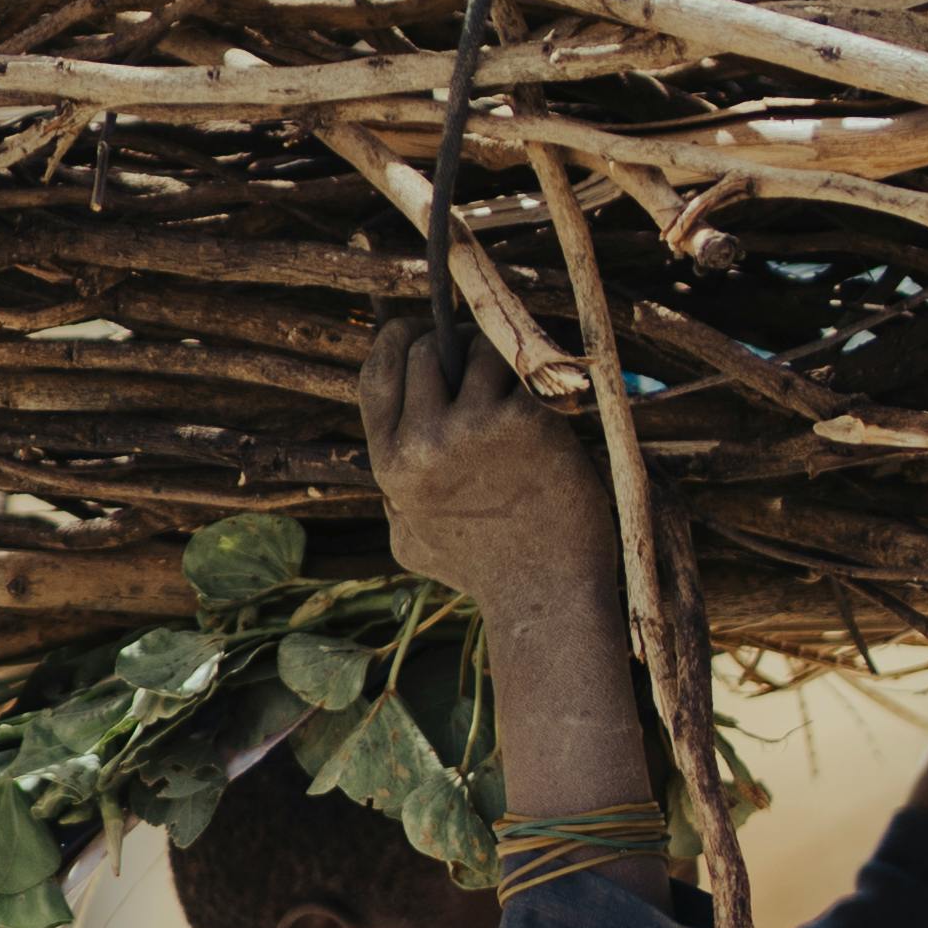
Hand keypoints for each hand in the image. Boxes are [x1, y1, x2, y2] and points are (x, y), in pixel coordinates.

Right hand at [357, 316, 615, 608]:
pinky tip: (551, 414)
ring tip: (520, 400)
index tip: (419, 330)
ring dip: (502, 363)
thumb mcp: (409, 540)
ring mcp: (473, 429)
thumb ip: (394, 495)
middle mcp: (422, 443)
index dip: (397, 340)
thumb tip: (391, 464)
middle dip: (456, 348)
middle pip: (428, 351)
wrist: (545, 596)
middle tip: (485, 367)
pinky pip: (528, 372)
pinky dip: (540, 383)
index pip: (376, 372)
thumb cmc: (484, 571)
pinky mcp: (525, 422)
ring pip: (481, 351)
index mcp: (389, 465)